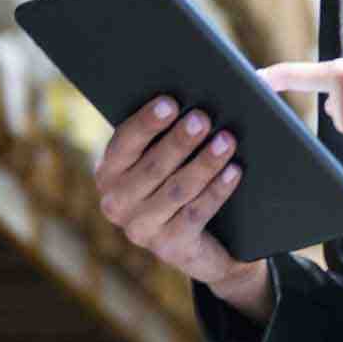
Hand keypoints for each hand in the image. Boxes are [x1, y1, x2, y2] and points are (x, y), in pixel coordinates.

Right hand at [95, 98, 262, 309]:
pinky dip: (217, 191)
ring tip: (227, 140)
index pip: (124, 143)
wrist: (201, 242)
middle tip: (204, 118)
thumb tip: (197, 93)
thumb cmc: (180, 178)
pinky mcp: (170, 248)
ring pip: (177, 190)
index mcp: (109, 172)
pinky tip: (233, 171)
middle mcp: (116, 203)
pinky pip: (196, 214)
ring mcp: (141, 229)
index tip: (170, 102)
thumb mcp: (167, 156)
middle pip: (152, 167)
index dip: (147, 122)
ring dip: (204, 163)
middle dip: (180, 141)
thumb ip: (168, 129)